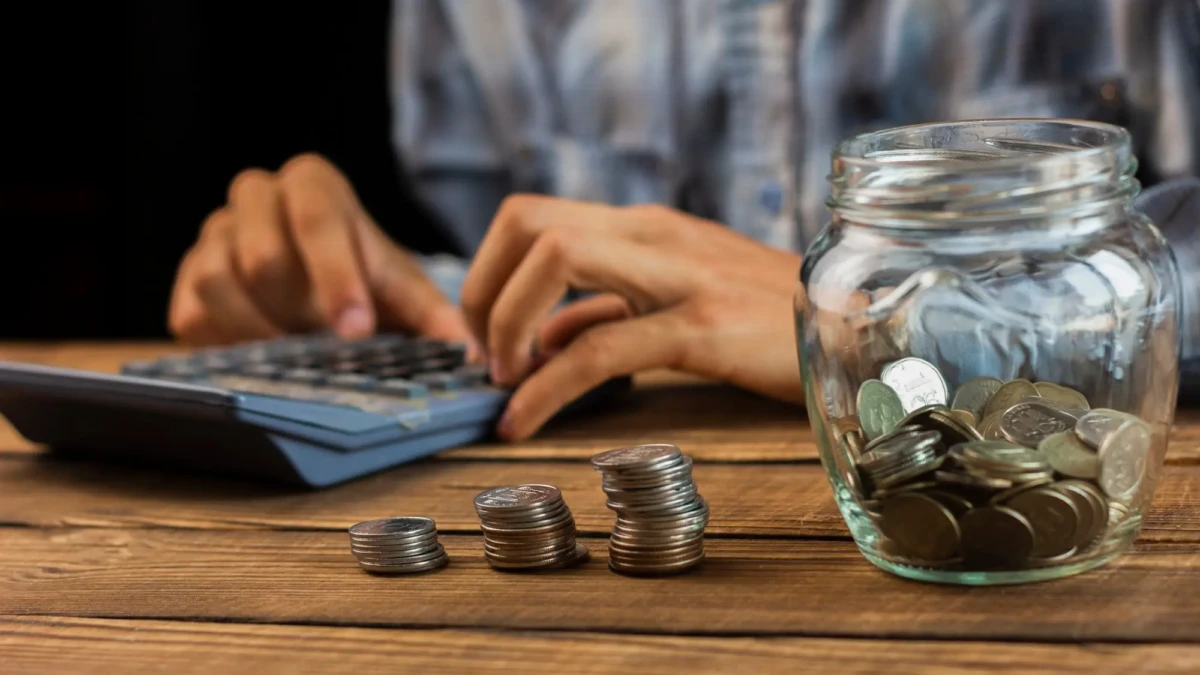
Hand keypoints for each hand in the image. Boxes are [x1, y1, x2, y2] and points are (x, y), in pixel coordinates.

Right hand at [168, 154, 469, 345]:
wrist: (316, 280)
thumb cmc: (363, 276)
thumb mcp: (402, 289)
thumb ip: (434, 315)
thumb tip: (470, 356)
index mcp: (313, 184)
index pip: (318, 218)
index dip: (336, 277)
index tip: (356, 330)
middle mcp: (255, 197)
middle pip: (261, 253)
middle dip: (297, 310)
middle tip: (328, 349)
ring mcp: (213, 235)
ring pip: (217, 282)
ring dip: (260, 331)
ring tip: (297, 355)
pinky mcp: (187, 279)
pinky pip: (192, 314)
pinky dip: (228, 345)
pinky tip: (263, 360)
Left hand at [460, 195, 804, 439]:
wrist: (860, 329)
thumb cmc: (769, 318)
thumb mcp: (680, 299)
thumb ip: (611, 307)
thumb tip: (541, 337)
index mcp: (644, 227)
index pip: (531, 217)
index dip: (487, 271)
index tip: (482, 333)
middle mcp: (653, 235)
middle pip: (528, 223)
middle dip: (480, 292)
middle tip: (481, 356)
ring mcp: (679, 274)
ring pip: (554, 261)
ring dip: (504, 327)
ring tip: (500, 384)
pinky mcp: (703, 326)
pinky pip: (600, 349)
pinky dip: (545, 388)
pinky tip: (522, 422)